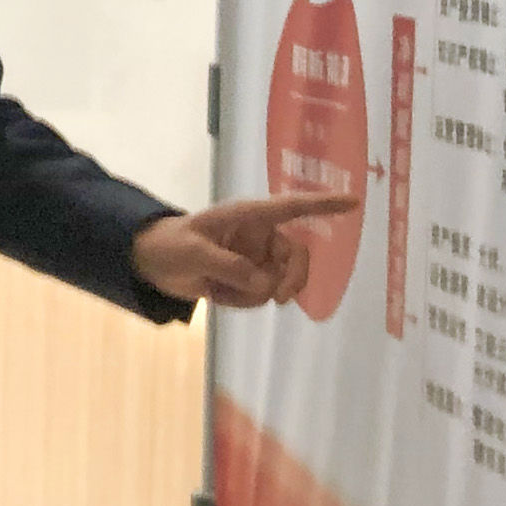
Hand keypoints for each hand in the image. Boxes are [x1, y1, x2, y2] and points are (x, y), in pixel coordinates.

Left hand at [131, 192, 359, 309]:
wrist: (152, 263)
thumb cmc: (170, 244)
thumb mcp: (193, 252)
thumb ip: (227, 265)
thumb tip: (263, 284)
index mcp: (249, 216)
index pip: (292, 207)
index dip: (323, 205)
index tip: (354, 203)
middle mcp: (259, 236)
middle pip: (296, 256)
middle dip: (292, 278)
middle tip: (281, 299)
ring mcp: (256, 259)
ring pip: (279, 282)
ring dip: (253, 294)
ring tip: (218, 290)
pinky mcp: (249, 279)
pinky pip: (261, 296)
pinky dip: (241, 301)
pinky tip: (217, 294)